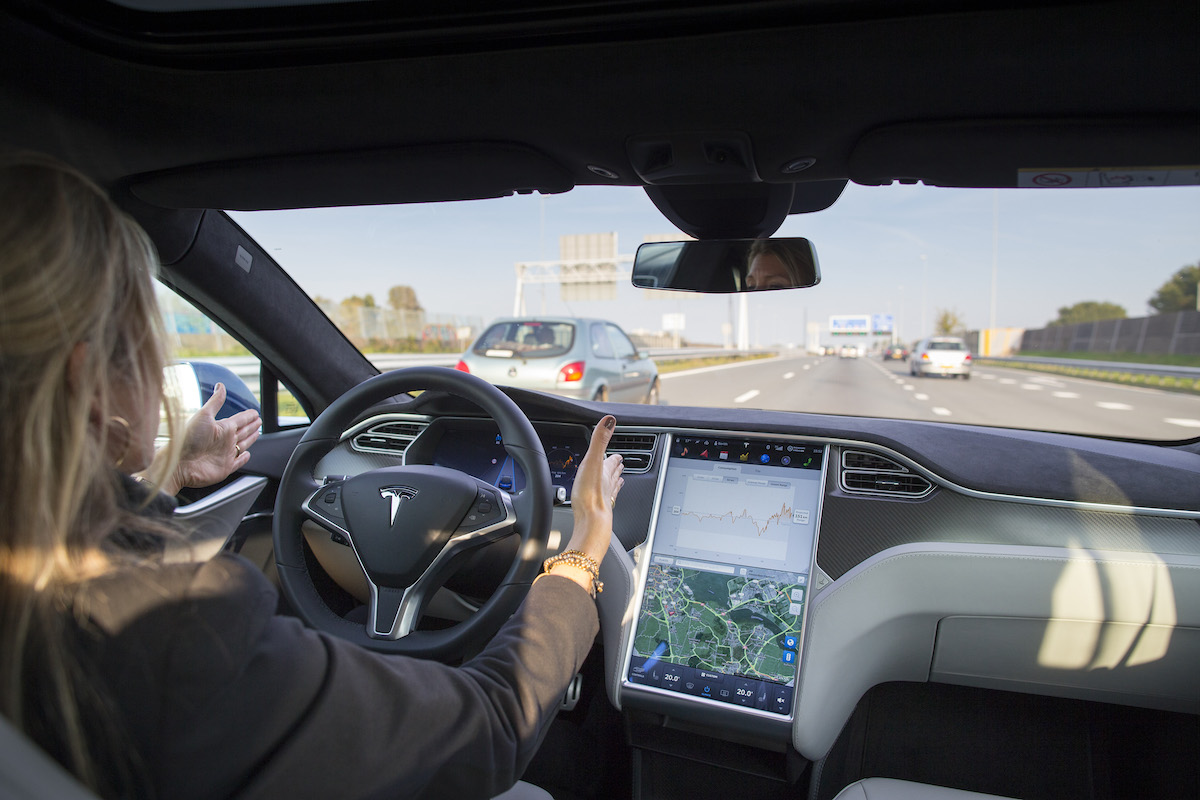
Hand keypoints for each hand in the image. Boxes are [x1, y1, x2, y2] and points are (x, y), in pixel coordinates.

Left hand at [163, 383, 260, 494]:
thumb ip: (215, 402)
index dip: (248, 416)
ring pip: (243, 445)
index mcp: (222, 428)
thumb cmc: (188, 438)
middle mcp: (224, 440)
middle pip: (243, 431)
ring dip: (250, 439)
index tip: (254, 412)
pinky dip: (244, 458)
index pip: (240, 420)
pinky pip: (238, 462)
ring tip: (256, 433)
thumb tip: (220, 385)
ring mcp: (225, 454)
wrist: (179, 463)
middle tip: (258, 421)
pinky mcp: (226, 468)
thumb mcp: (203, 415)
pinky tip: (247, 454)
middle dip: (251, 426)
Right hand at [561, 415, 622, 565]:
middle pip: (614, 475)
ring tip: (617, 481)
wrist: (590, 523)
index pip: (612, 461)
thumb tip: (610, 420)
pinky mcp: (597, 514)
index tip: (618, 454)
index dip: (615, 457)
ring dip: (613, 484)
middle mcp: (607, 487)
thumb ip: (600, 440)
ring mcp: (603, 501)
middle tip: (619, 465)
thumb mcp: (593, 461)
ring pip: (611, 490)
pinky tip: (603, 505)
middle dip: (616, 469)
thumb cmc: (590, 494)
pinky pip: (603, 504)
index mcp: (605, 472)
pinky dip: (605, 500)